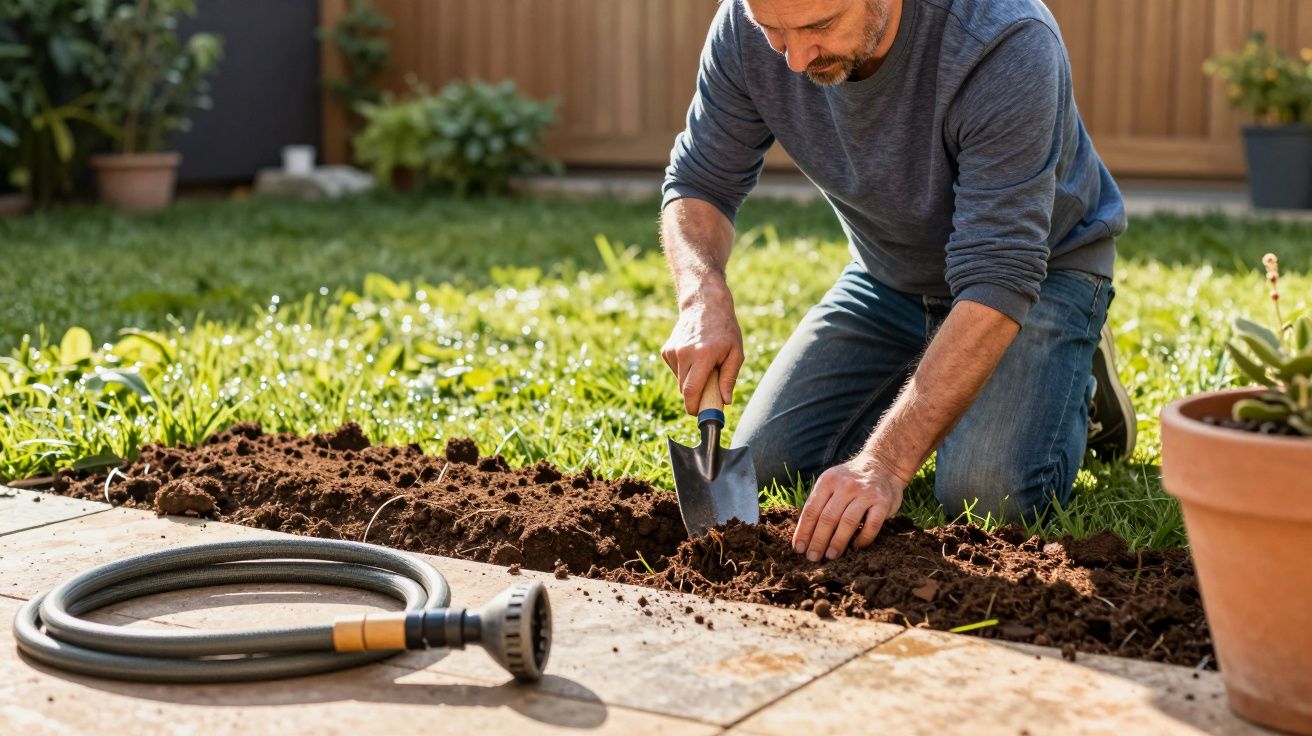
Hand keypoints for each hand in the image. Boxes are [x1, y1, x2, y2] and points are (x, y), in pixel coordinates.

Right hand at [660, 285, 743, 414]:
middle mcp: (684, 353)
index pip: (691, 390)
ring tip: (704, 365)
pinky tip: (694, 357)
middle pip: (685, 390)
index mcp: (702, 355)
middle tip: (710, 391)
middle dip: (696, 396)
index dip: (694, 407)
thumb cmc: (724, 329)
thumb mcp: (735, 352)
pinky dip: (685, 371)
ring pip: (680, 381)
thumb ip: (729, 378)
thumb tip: (725, 401)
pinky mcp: (666, 351)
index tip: (700, 414)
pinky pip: (676, 371)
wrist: (704, 304)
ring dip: (691, 381)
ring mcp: (672, 352)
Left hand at [792, 457, 906, 561]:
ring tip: (831, 556)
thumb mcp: (831, 482)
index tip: (799, 548)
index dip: (804, 531)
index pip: (811, 510)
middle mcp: (846, 486)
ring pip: (848, 522)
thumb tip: (804, 534)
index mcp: (828, 481)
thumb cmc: (850, 481)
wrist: (883, 465)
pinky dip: (863, 538)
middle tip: (812, 558)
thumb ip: (819, 502)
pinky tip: (857, 546)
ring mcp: (865, 493)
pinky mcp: (883, 502)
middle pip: (828, 518)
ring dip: (838, 542)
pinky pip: (871, 525)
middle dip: (818, 540)